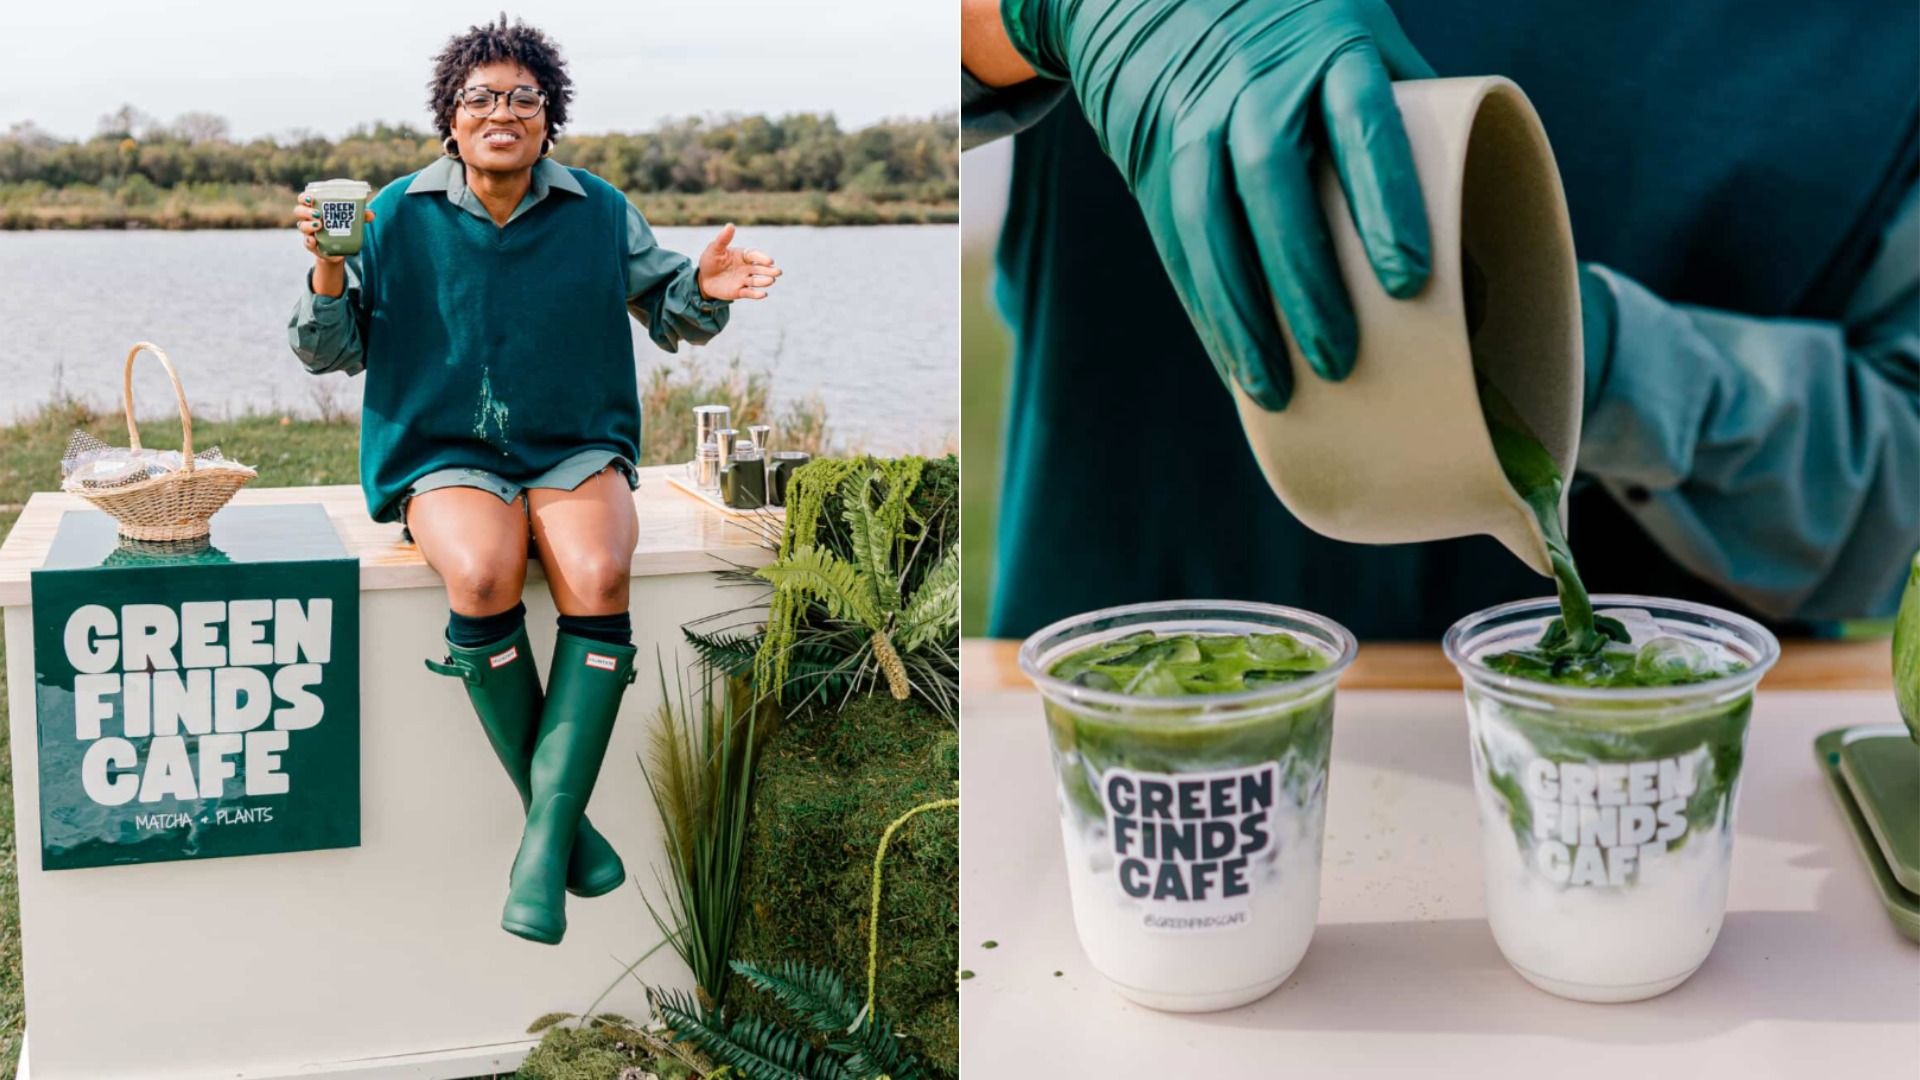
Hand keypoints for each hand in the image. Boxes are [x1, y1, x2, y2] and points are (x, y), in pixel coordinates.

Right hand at [295, 194, 373, 264]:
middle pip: (299, 211)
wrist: (339, 248)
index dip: (304, 197)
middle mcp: (308, 219)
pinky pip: (306, 242)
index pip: (303, 199)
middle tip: (318, 214)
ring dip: (308, 225)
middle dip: (306, 211)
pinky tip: (314, 240)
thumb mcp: (350, 221)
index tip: (312, 198)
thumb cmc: (342, 227)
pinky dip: (309, 241)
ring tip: (319, 225)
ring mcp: (308, 232)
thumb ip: (360, 216)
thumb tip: (372, 214)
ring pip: (301, 226)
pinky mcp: (311, 244)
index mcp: (314, 208)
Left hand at [696, 223, 781, 300]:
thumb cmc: (710, 261)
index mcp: (743, 256)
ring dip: (764, 281)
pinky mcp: (739, 292)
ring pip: (756, 281)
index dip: (762, 258)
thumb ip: (723, 239)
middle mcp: (746, 268)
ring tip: (771, 281)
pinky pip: (749, 293)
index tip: (769, 261)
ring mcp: (743, 280)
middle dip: (769, 271)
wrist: (704, 279)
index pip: (755, 256)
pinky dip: (756, 294)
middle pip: (760, 269)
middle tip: (778, 272)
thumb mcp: (714, 248)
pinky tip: (763, 294)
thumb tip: (730, 225)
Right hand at [1004, 0, 1434, 409]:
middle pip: (1272, 183)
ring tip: (1276, 387)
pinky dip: (1205, 308)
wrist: (1168, 1)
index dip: (1385, 203)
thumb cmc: (1302, 35)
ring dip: (1241, 312)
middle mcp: (1255, 81)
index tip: (1409, 281)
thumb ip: (1409, 111)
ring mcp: (1197, 120)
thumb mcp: (1361, 39)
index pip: (1361, 124)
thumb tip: (1477, 222)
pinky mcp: (1156, 160)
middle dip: (1304, 279)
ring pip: (1209, 222)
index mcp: (1332, 48)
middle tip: (1341, 360)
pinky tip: (1234, 362)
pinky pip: (1177, 244)